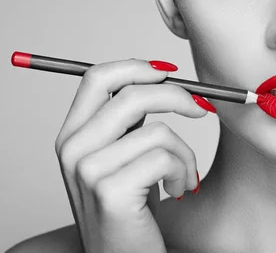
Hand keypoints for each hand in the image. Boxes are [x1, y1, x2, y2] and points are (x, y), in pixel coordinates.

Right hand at [54, 59, 209, 252]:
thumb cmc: (132, 208)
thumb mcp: (125, 156)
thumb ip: (129, 120)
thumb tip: (162, 78)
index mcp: (73, 134)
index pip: (98, 78)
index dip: (137, 67)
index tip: (169, 73)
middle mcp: (73, 149)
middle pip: (132, 94)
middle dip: (178, 96)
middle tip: (202, 107)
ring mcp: (88, 170)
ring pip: (159, 131)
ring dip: (185, 152)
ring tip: (184, 174)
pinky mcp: (111, 191)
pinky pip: (166, 157)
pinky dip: (185, 171)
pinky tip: (178, 190)